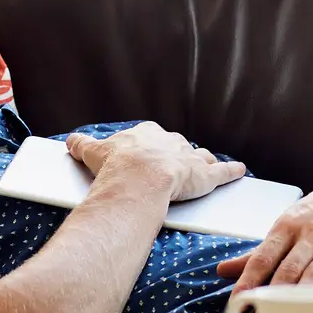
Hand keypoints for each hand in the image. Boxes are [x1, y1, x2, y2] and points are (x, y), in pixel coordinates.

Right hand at [65, 123, 246, 203]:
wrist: (139, 178)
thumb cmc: (117, 166)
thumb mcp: (94, 153)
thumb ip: (83, 145)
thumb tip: (71, 140)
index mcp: (146, 133)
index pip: (150, 137)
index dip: (149, 147)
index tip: (146, 155)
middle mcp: (171, 142)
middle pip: (176, 147)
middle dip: (176, 156)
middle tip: (172, 167)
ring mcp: (190, 158)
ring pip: (200, 157)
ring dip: (203, 163)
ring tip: (203, 168)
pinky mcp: (206, 177)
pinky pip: (224, 173)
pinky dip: (233, 172)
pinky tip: (241, 171)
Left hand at [217, 170, 312, 291]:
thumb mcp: (288, 223)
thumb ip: (258, 251)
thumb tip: (222, 270)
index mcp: (287, 225)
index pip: (263, 256)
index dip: (248, 280)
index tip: (237, 302)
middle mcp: (310, 233)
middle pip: (288, 270)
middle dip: (272, 298)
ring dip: (299, 302)